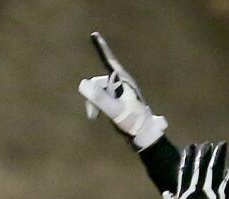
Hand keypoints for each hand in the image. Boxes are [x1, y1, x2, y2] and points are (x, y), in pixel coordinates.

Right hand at [77, 31, 167, 148]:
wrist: (145, 134)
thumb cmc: (133, 121)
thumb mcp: (114, 110)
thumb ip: (98, 97)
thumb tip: (82, 83)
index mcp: (123, 81)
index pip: (109, 61)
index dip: (102, 48)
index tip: (95, 35)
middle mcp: (122, 83)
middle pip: (99, 81)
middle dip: (92, 96)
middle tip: (92, 116)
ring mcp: (121, 92)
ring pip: (100, 91)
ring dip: (94, 103)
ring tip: (95, 118)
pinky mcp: (120, 100)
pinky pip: (103, 97)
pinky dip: (98, 105)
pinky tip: (99, 116)